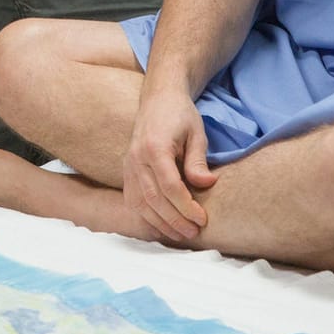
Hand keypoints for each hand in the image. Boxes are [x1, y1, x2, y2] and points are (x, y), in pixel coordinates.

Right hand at [122, 87, 216, 242]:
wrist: (158, 99)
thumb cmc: (180, 115)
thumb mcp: (196, 133)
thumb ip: (198, 160)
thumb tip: (207, 184)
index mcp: (155, 147)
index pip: (170, 186)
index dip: (186, 206)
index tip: (202, 219)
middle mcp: (137, 158)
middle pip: (154, 199)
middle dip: (175, 220)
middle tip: (194, 232)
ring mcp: (128, 165)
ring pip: (140, 203)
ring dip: (161, 223)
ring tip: (181, 234)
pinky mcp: (126, 171)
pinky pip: (133, 200)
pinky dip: (146, 216)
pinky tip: (162, 225)